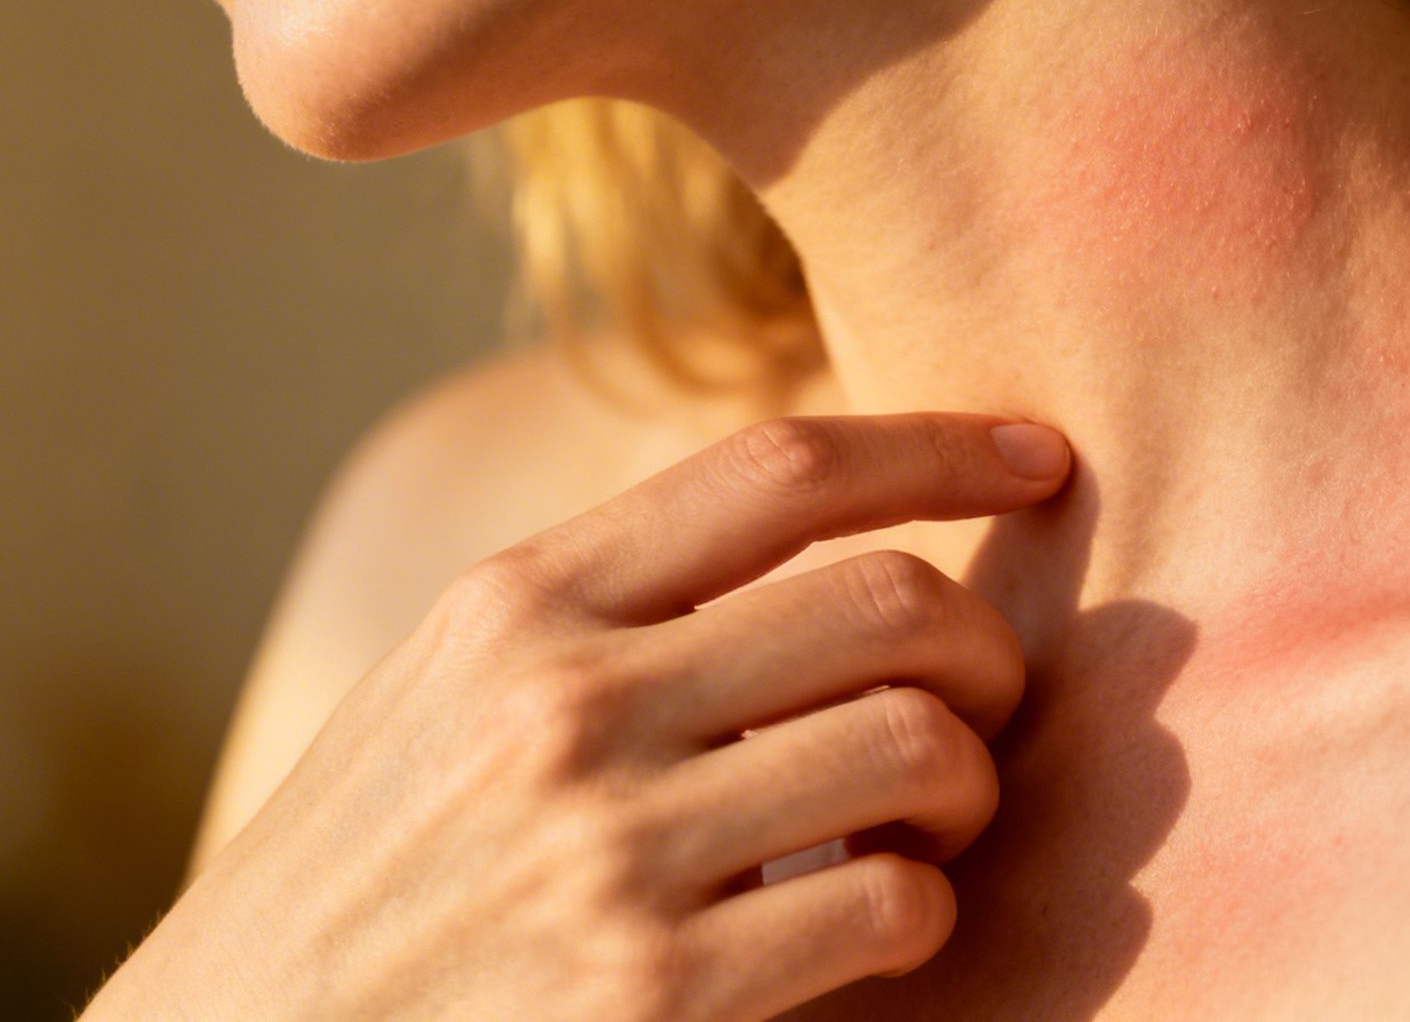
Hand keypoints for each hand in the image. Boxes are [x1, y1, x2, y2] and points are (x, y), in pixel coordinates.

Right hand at [86, 412, 1071, 1020]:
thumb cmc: (370, 878)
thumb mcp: (447, 692)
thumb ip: (606, 606)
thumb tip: (817, 530)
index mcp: (517, 604)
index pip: (780, 466)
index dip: (940, 443)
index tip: (1038, 458)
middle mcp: (564, 704)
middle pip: (890, 601)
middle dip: (985, 648)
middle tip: (979, 704)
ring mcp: (607, 853)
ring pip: (920, 745)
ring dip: (968, 787)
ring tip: (931, 823)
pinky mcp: (652, 997)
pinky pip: (893, 904)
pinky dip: (921, 908)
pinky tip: (874, 921)